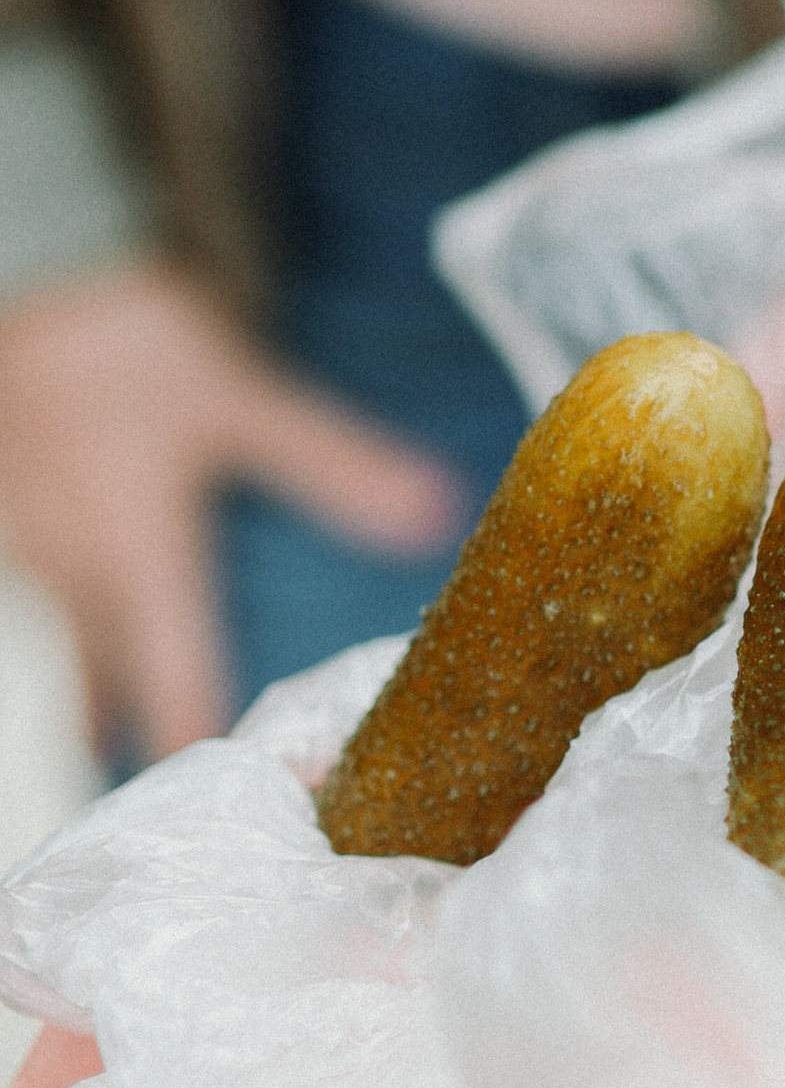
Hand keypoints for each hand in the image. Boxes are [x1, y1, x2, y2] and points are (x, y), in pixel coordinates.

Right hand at [0, 258, 456, 761]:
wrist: (34, 272)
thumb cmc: (133, 342)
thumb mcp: (242, 402)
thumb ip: (336, 469)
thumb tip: (439, 517)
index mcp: (137, 562)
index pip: (173, 694)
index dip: (207, 757)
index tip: (252, 815)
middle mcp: (71, 580)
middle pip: (97, 700)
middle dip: (139, 746)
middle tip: (184, 803)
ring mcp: (21, 560)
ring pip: (57, 657)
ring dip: (92, 697)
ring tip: (129, 739)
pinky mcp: (0, 528)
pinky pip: (30, 609)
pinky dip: (64, 634)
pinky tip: (87, 634)